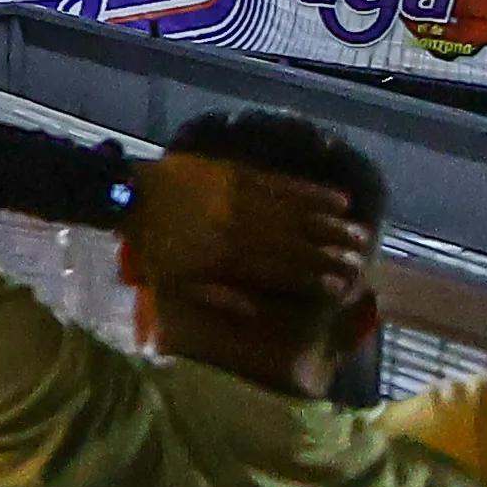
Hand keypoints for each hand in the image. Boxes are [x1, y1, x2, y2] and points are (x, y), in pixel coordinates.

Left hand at [133, 147, 376, 308]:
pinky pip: (281, 183)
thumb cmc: (151, 245)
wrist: (125, 196)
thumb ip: (218, 297)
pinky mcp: (236, 173)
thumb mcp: (176, 283)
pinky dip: (312, 191)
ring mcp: (240, 198)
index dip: (314, 280)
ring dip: (332, 224)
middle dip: (333, 253)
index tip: (342, 288)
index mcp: (226, 259)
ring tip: (360, 233)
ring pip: (296, 213)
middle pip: (297, 243)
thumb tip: (258, 314)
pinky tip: (338, 198)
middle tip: (362, 261)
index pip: (282, 272)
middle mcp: (240, 229)